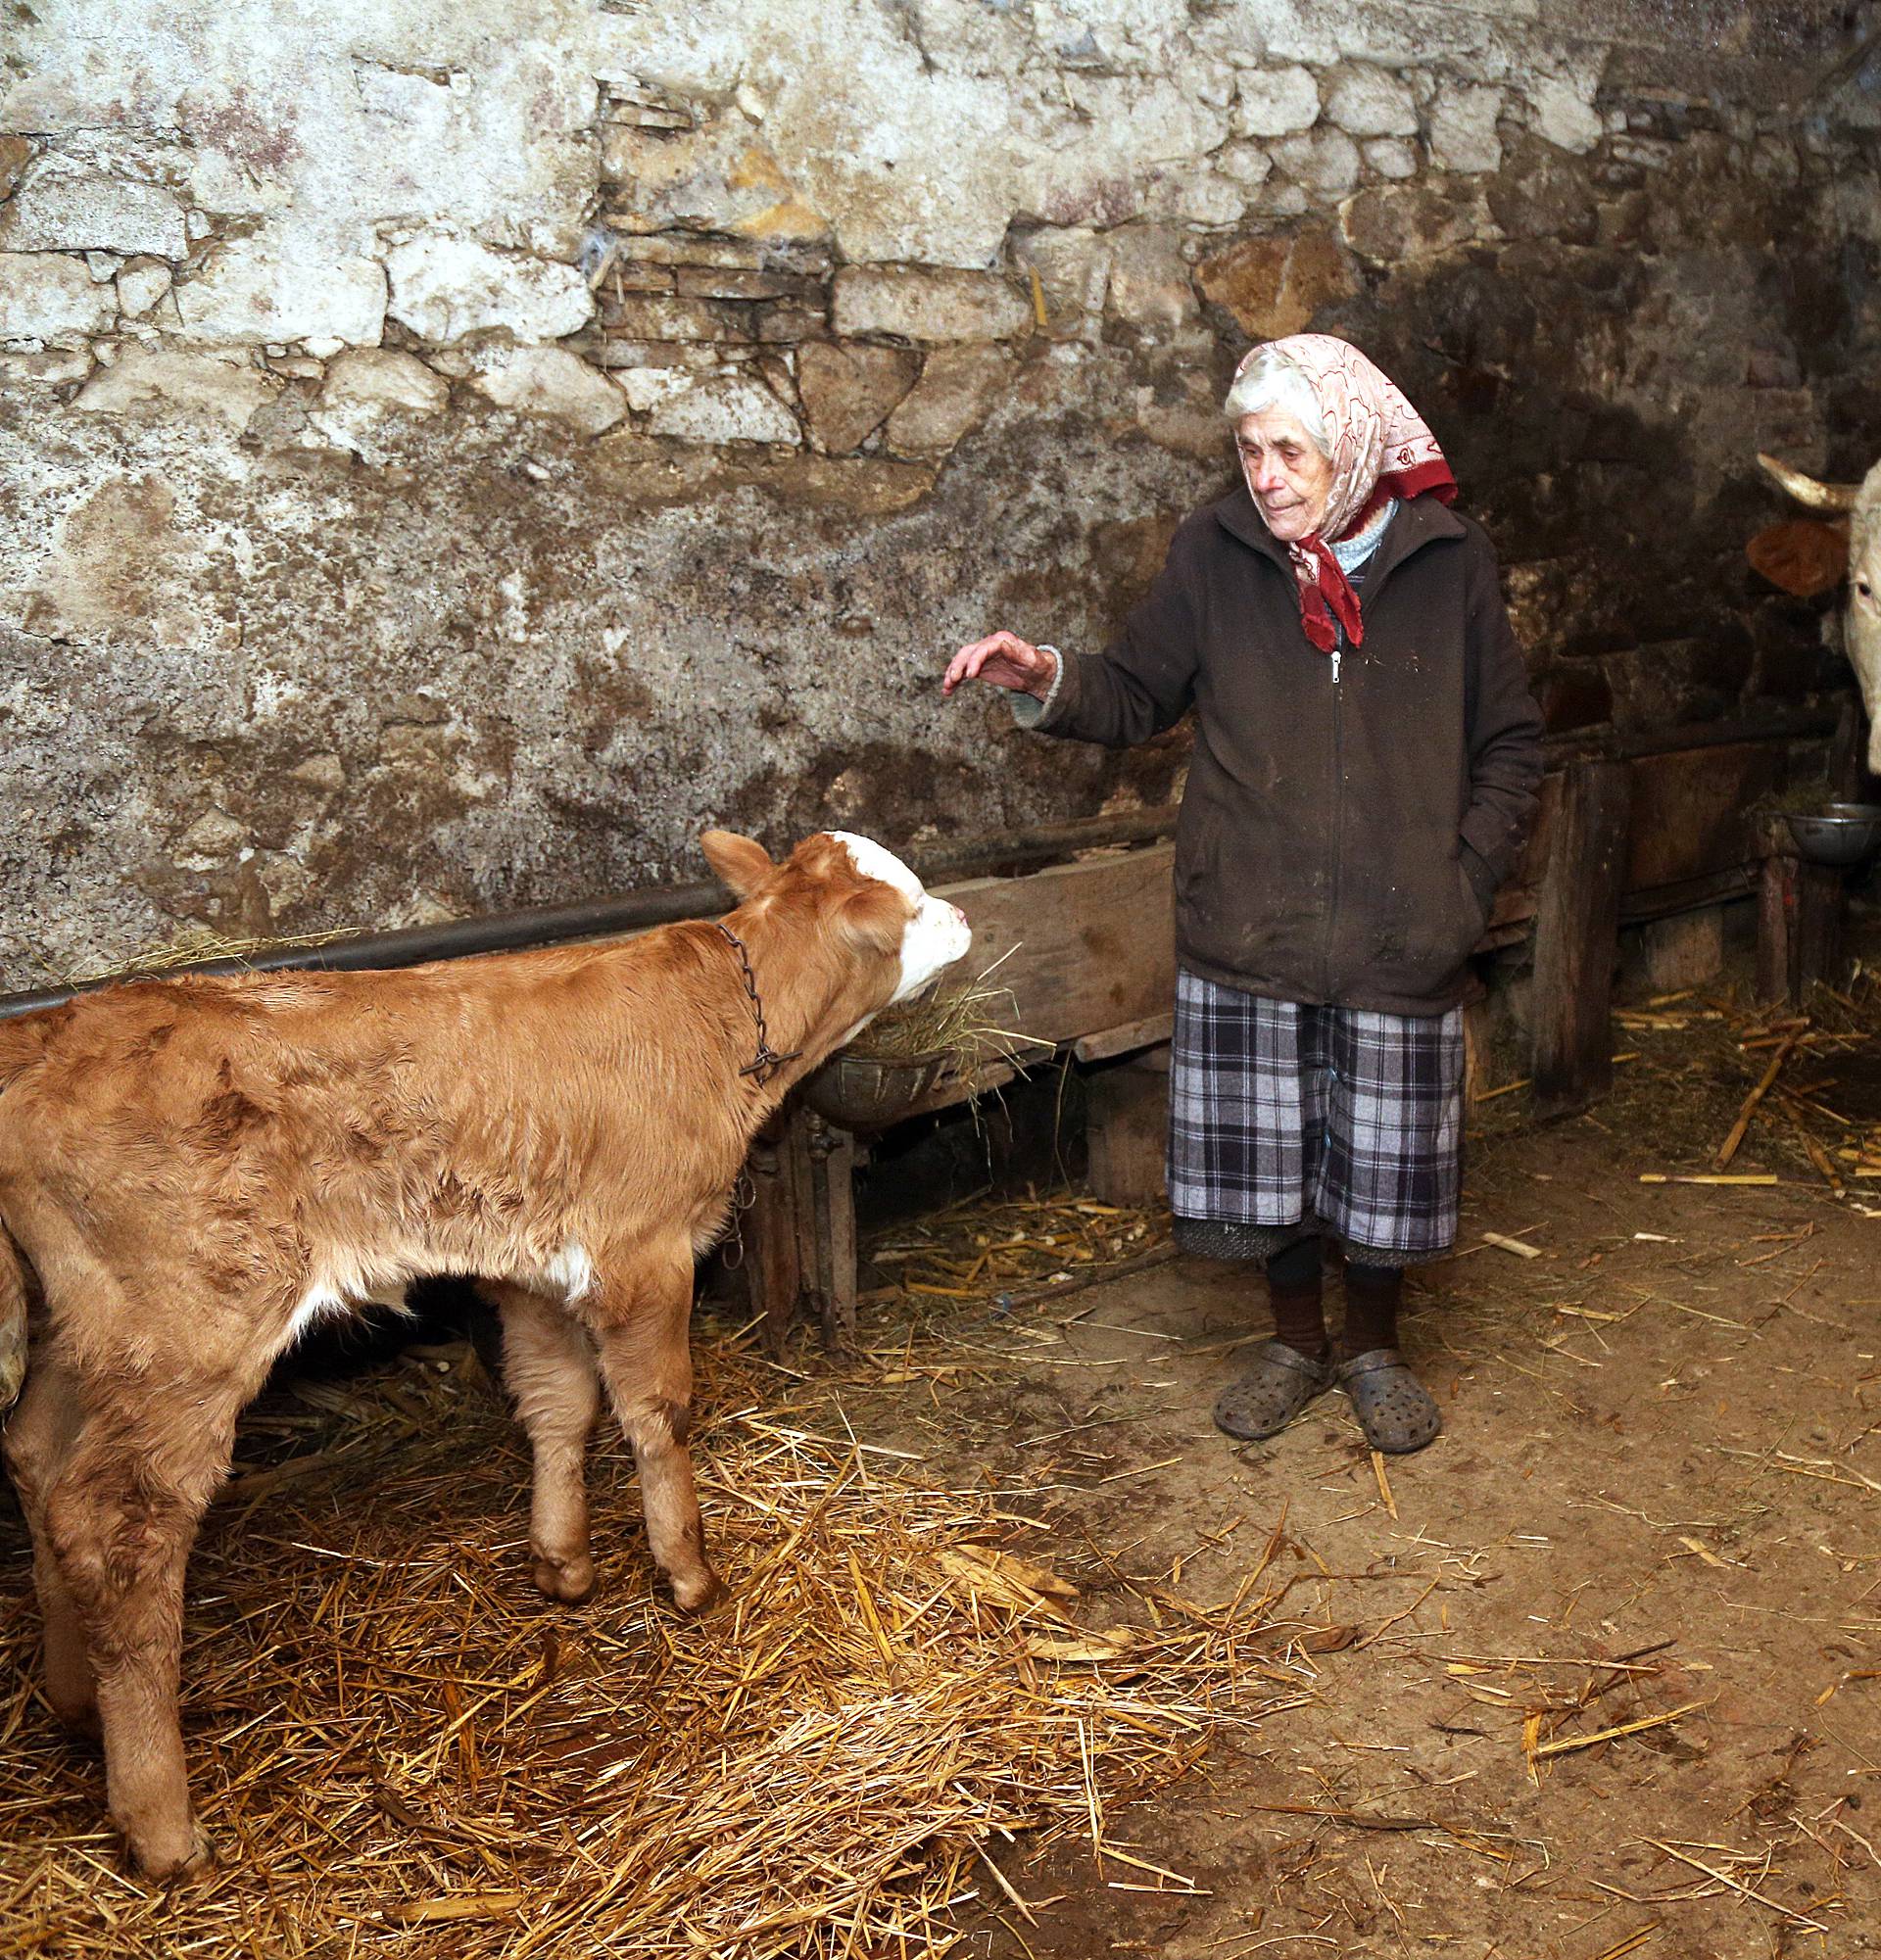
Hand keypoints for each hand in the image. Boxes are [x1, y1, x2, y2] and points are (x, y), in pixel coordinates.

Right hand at [943, 631, 1057, 699]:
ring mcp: (981, 655)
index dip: (975, 660)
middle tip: (952, 680)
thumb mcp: (1032, 659)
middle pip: (968, 652)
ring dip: (952, 674)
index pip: (984, 647)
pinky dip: (954, 680)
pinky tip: (947, 691)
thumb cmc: (1035, 663)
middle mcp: (988, 645)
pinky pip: (963, 672)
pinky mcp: (978, 666)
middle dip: (958, 665)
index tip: (970, 676)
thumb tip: (1011, 648)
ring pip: (961, 662)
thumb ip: (1021, 653)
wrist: (1034, 671)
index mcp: (1001, 640)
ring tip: (946, 687)